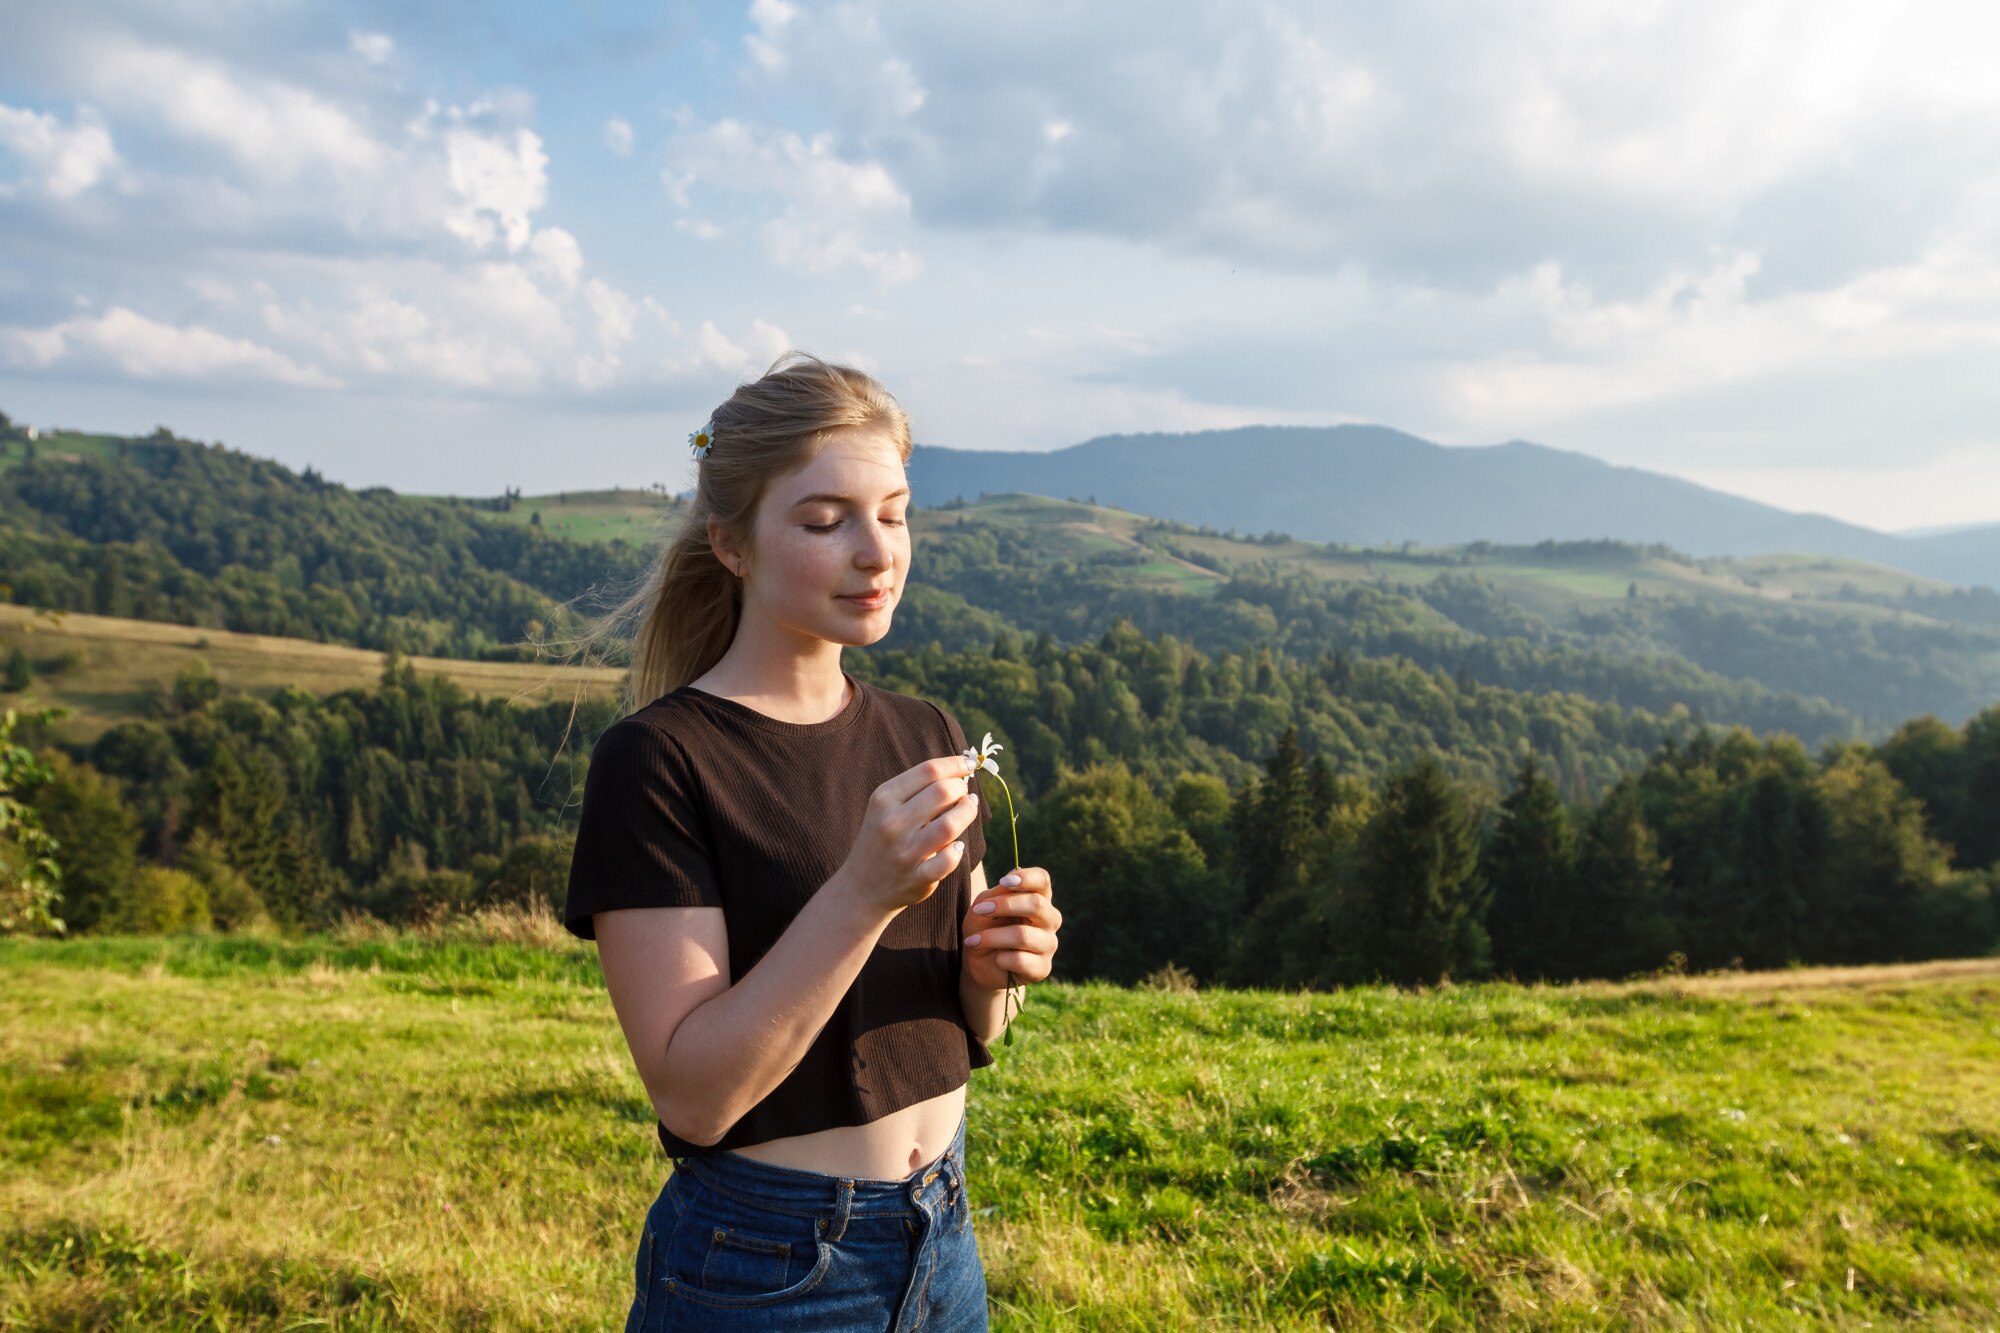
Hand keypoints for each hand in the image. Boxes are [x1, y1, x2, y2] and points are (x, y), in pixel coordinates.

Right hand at [839, 756, 981, 913]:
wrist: (861, 887)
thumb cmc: (882, 839)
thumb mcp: (886, 807)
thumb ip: (917, 788)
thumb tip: (960, 771)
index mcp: (884, 799)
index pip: (928, 771)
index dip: (956, 764)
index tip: (969, 764)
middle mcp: (892, 823)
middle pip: (942, 792)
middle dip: (962, 788)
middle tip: (965, 793)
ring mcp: (905, 852)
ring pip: (949, 825)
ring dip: (967, 812)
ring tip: (968, 809)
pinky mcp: (917, 878)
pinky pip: (949, 860)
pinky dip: (957, 851)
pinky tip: (956, 846)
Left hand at [961, 865, 1058, 991]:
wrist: (978, 964)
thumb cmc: (983, 929)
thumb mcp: (981, 908)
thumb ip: (995, 895)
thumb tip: (1007, 886)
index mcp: (1038, 898)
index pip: (1042, 880)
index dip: (1026, 878)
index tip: (1003, 882)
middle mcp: (1049, 919)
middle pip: (1037, 904)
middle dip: (1004, 905)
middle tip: (979, 911)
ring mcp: (1049, 944)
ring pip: (1024, 935)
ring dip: (993, 937)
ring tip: (973, 941)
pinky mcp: (1043, 968)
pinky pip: (1021, 960)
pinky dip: (1001, 959)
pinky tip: (996, 960)